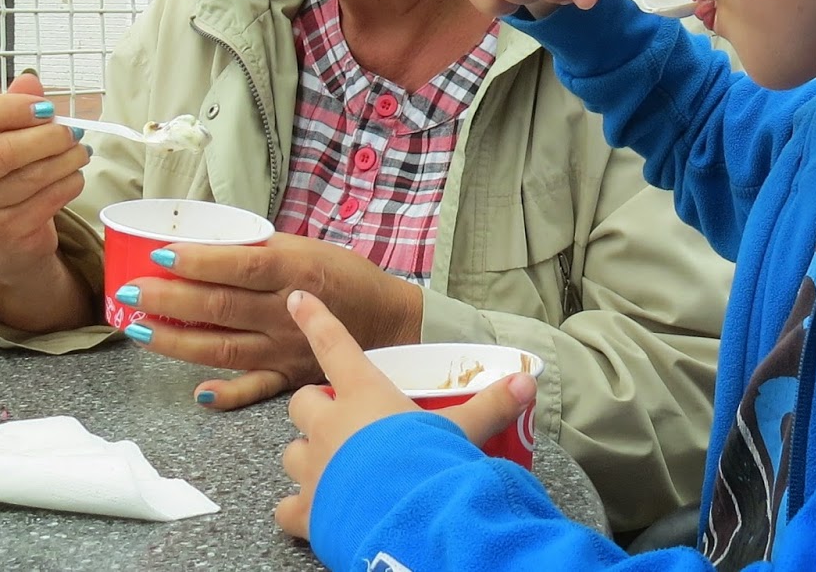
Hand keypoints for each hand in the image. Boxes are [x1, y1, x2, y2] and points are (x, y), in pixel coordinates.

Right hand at [0, 72, 89, 281]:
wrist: (6, 238)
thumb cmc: (2, 179)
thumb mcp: (0, 139)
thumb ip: (13, 108)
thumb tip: (30, 79)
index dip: (12, 108)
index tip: (46, 108)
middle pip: (1, 151)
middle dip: (47, 138)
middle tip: (72, 132)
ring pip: (30, 176)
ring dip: (67, 159)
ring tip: (80, 152)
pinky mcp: (2, 232)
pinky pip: (48, 198)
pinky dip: (70, 182)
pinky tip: (73, 176)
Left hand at [116, 233, 422, 409]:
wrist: (390, 321)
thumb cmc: (346, 276)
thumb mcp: (310, 248)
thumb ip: (263, 249)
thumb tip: (207, 243)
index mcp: (295, 271)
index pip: (239, 265)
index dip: (198, 262)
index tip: (161, 255)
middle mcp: (288, 312)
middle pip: (221, 307)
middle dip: (170, 300)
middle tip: (130, 292)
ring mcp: (286, 349)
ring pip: (224, 348)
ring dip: (177, 341)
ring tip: (140, 330)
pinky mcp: (290, 377)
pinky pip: (256, 389)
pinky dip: (227, 395)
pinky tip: (198, 393)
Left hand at [275, 290, 535, 540]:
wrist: (404, 516)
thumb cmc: (427, 460)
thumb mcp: (464, 429)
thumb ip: (492, 405)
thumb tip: (528, 382)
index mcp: (364, 395)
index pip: (334, 345)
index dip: (315, 319)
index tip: (296, 298)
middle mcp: (330, 426)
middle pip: (302, 403)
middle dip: (315, 408)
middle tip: (339, 420)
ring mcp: (313, 468)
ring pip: (291, 452)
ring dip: (307, 457)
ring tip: (331, 467)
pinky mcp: (306, 510)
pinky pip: (287, 508)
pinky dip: (297, 510)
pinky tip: (314, 512)